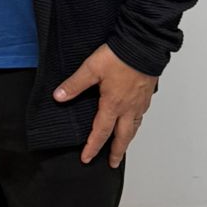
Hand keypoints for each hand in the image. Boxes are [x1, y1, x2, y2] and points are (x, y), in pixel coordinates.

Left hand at [53, 45, 155, 166]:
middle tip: (113, 163)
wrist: (144, 43)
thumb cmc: (120, 55)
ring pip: (135, 127)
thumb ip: (75, 85)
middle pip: (123, 136)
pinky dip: (136, 123)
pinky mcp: (147, 93)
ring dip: (128, 139)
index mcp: (113, 104)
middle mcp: (129, 107)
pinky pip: (142, 115)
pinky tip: (134, 120)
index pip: (100, 132)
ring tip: (124, 145)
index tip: (87, 158)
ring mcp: (140, 101)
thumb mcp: (91, 68)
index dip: (92, 147)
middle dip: (117, 152)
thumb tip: (59, 97)